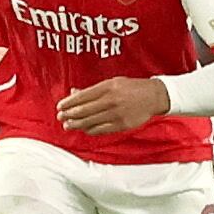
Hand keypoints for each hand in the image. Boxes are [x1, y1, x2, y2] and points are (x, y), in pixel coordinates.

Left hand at [57, 78, 173, 136]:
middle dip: (68, 115)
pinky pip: (100, 130)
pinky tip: (84, 129)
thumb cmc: (131, 88)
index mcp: (108, 87)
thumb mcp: (112, 82)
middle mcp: (111, 100)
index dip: (68, 103)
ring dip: (76, 124)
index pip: (82, 97)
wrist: (154, 96)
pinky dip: (89, 130)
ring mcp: (116, 114)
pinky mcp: (121, 125)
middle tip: (60, 117)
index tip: (59, 107)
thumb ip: (93, 89)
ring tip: (67, 125)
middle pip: (83, 110)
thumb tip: (73, 92)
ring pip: (90, 122)